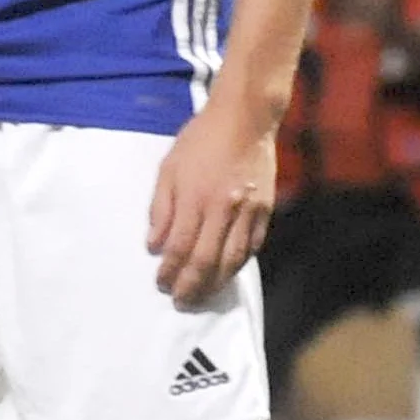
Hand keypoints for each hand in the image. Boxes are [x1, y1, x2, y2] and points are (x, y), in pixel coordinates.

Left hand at [146, 102, 275, 305]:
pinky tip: (226, 272)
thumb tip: (154, 246)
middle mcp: (224, 209)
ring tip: (203, 295)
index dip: (169, 272)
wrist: (244, 118)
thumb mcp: (169, 168)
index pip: (180, 248)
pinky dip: (238, 264)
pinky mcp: (265, 209)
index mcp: (196, 198)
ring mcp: (249, 211)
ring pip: (232, 260)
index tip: (161, 283)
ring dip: (216, 283)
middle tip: (180, 301)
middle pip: (206, 261)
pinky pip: (252, 246)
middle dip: (191, 287)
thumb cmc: (200, 140)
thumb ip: (160, 209)